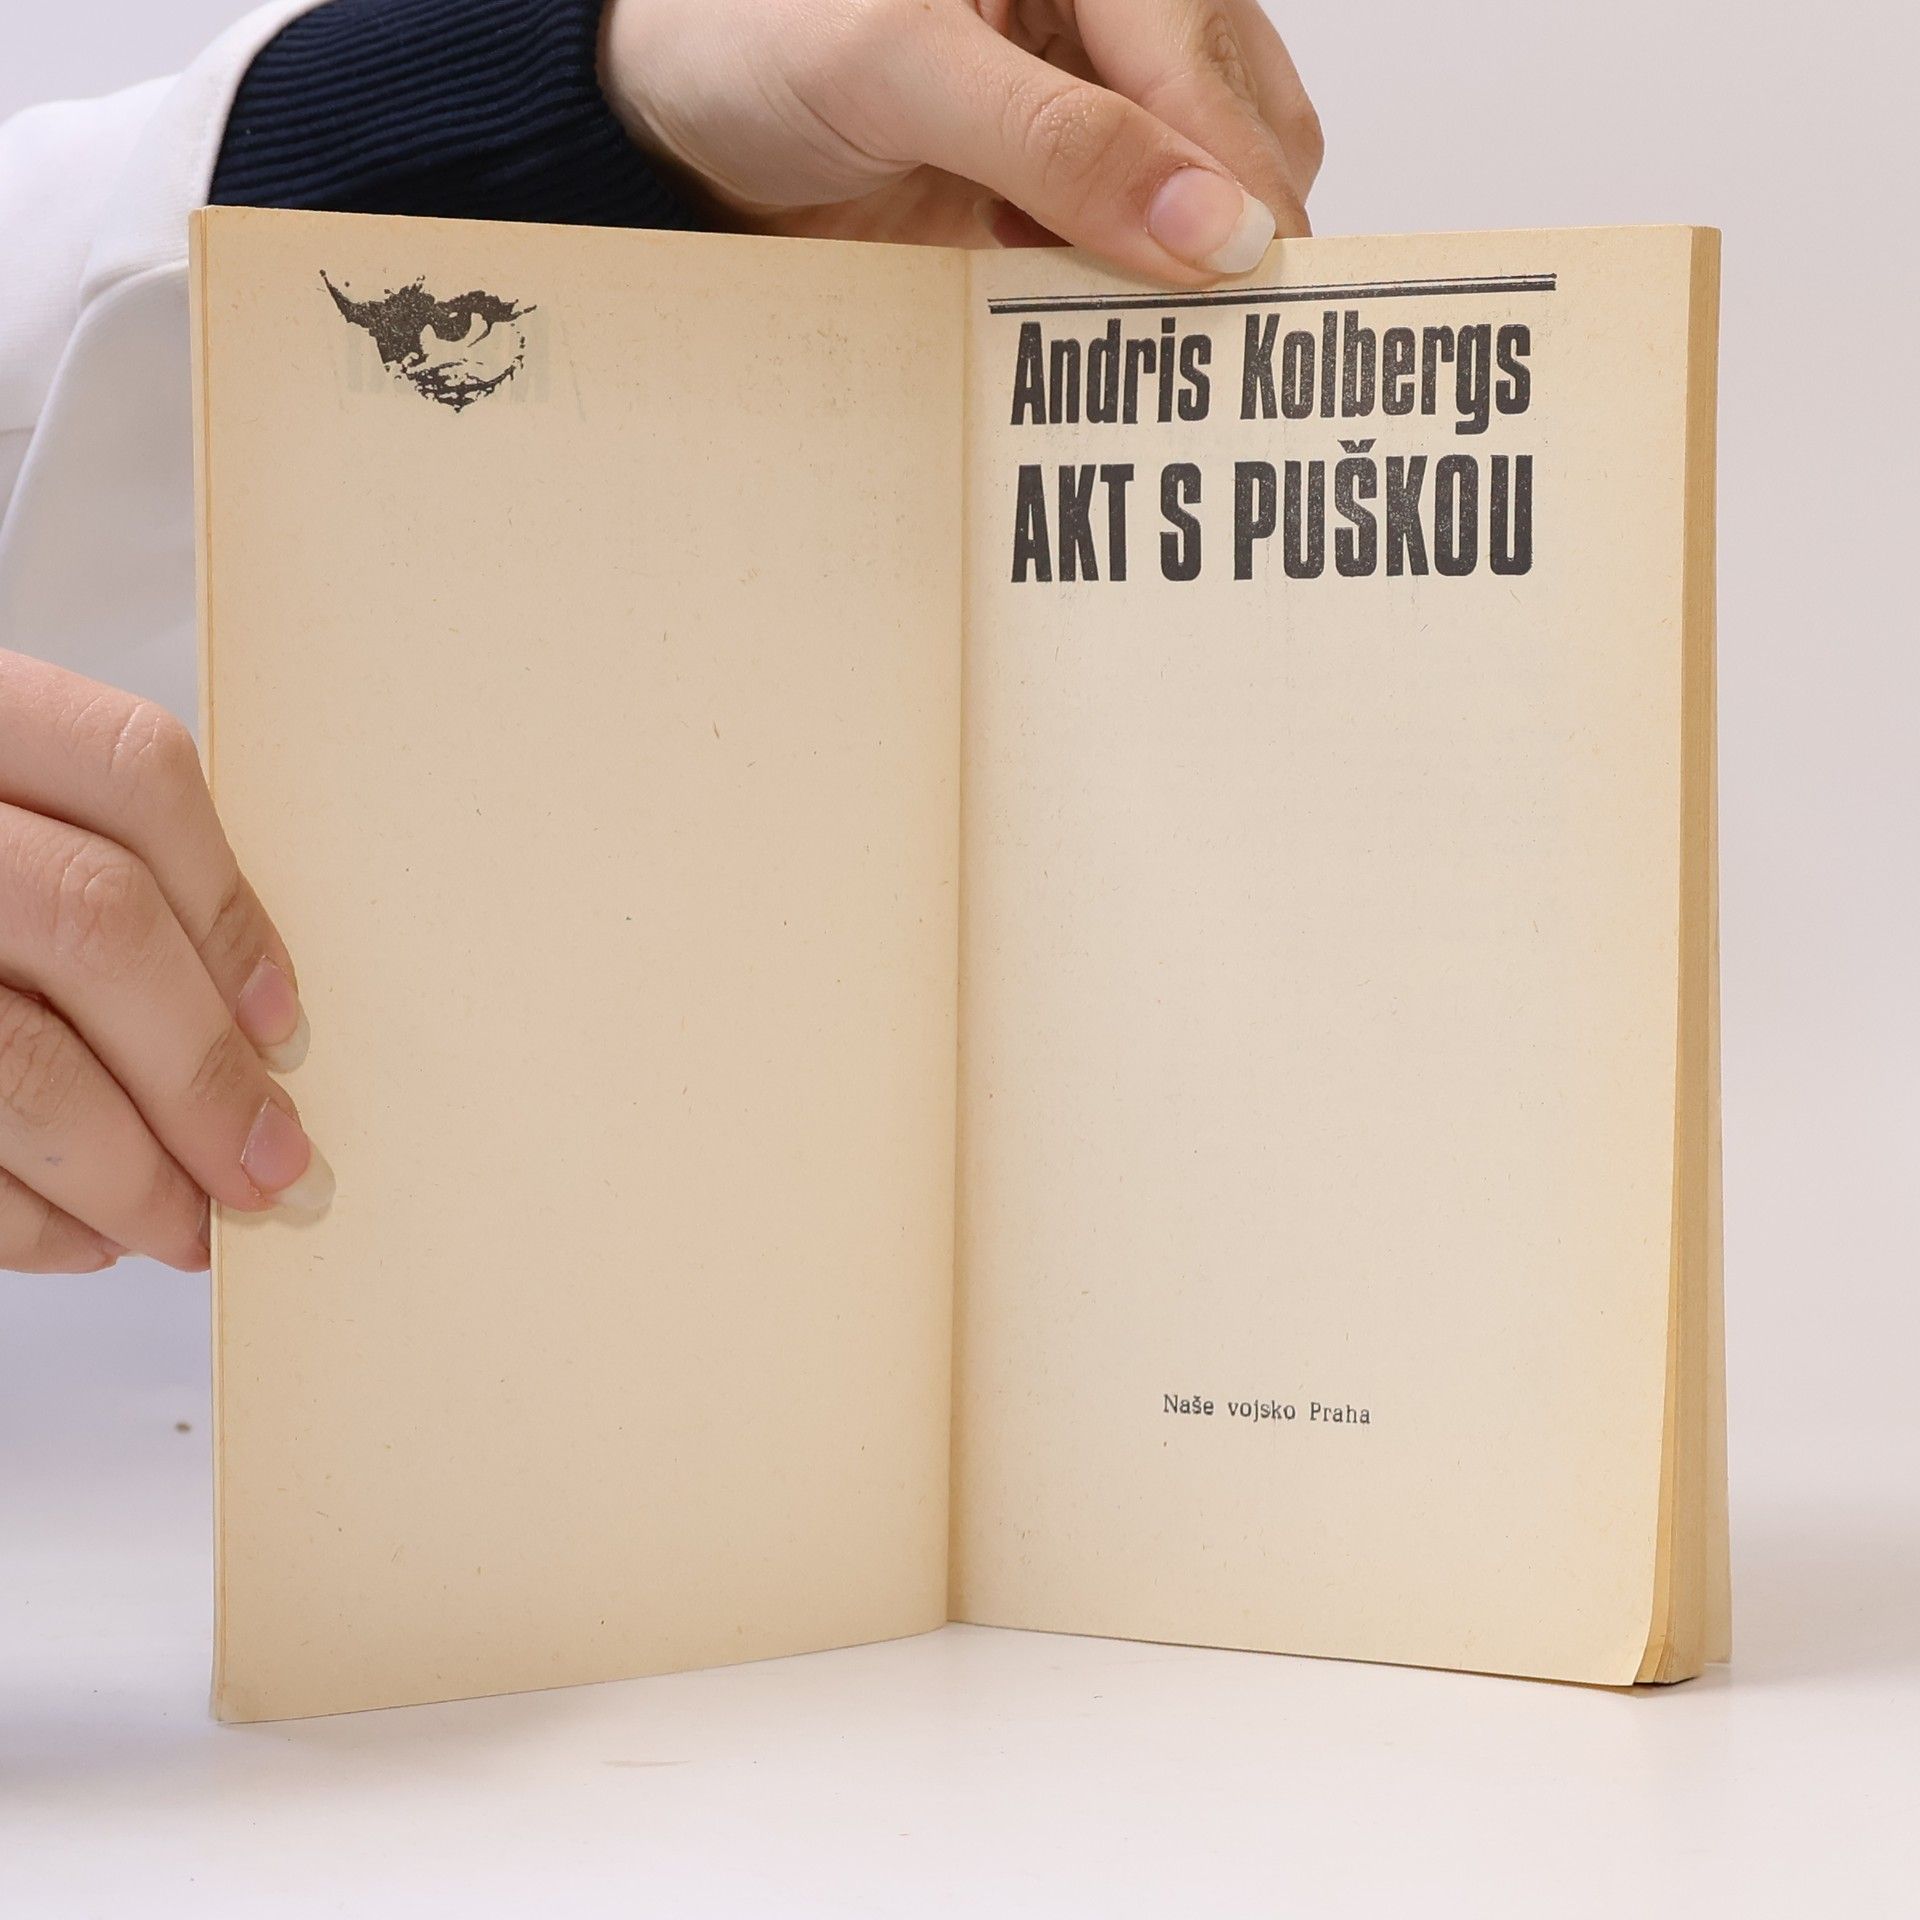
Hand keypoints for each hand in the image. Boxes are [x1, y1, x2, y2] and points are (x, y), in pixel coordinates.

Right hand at [0, 652, 330, 1272]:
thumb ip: (81, 870)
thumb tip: (253, 1031)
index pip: (132, 771)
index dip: (231, 910)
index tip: (285, 1025)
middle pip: (94, 921)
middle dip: (204, 1073)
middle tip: (275, 1170)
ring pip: (20, 1058)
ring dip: (130, 1173)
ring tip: (188, 1228)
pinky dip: (27, 1223)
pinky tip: (79, 1241)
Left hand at [601, 0, 1322, 281]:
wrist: (669, 115)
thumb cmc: (748, 39)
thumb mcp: (895, 70)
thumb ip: (1058, 142)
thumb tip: (1210, 226)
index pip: (1200, 55)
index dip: (1233, 174)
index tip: (1245, 283)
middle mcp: (1102, 12)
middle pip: (1239, 121)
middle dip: (1221, 225)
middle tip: (1195, 325)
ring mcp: (1089, 97)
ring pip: (1204, 188)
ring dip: (1170, 265)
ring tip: (1102, 302)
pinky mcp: (1058, 178)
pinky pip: (1133, 242)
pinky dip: (1119, 287)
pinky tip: (1061, 294)